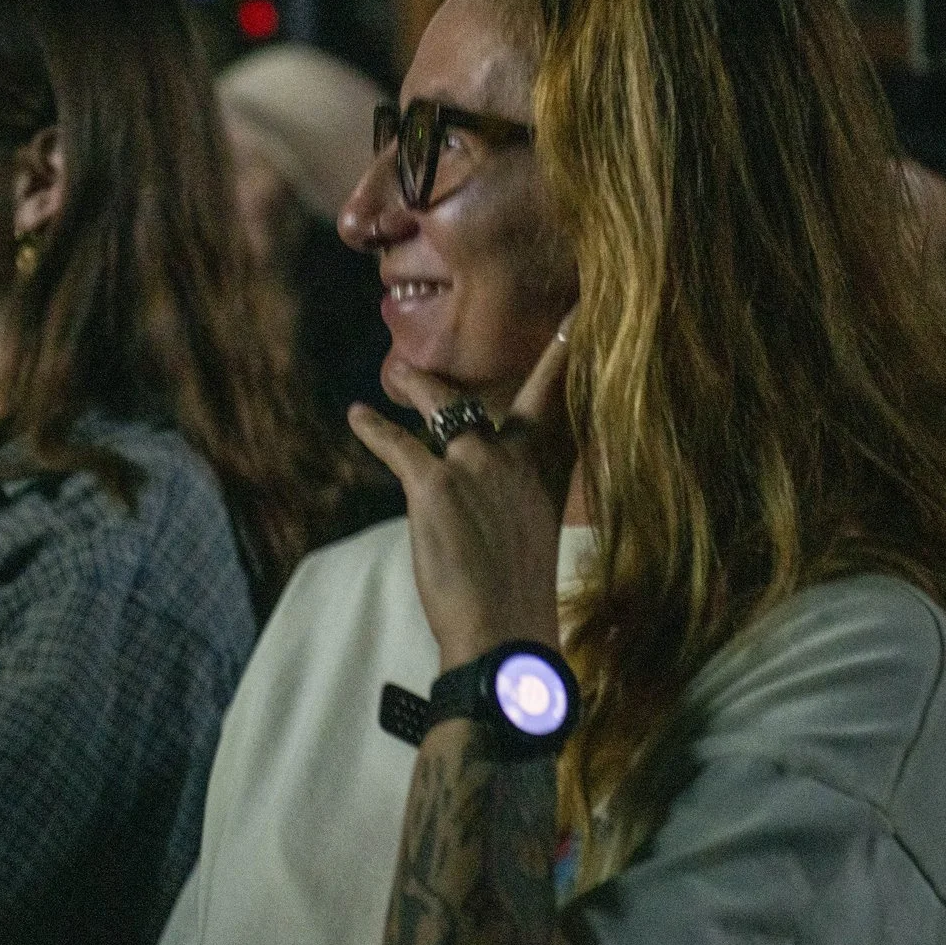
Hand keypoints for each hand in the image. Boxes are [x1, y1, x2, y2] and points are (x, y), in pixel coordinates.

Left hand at [348, 314, 577, 668]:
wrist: (499, 634)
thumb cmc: (514, 596)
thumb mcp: (532, 533)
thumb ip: (523, 493)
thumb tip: (505, 478)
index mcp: (550, 477)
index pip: (570, 407)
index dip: (577, 361)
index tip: (587, 318)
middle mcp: (520, 460)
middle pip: (535, 390)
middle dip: (556, 349)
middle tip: (571, 310)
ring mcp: (477, 466)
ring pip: (444, 404)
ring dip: (418, 384)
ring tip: (399, 372)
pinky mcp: (432, 483)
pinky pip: (396, 441)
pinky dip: (372, 428)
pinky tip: (358, 415)